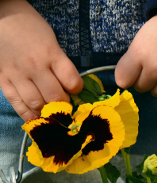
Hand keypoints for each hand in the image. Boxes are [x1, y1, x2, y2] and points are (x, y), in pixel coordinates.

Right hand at [0, 0, 82, 120]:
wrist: (1, 18)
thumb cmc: (32, 29)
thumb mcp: (53, 42)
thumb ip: (61, 64)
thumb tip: (69, 87)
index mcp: (51, 54)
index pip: (72, 81)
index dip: (77, 89)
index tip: (76, 89)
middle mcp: (35, 67)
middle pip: (55, 97)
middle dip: (64, 104)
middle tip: (65, 104)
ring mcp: (18, 75)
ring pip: (37, 104)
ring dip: (48, 112)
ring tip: (53, 111)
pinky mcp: (4, 81)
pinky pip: (17, 104)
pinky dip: (28, 115)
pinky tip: (36, 118)